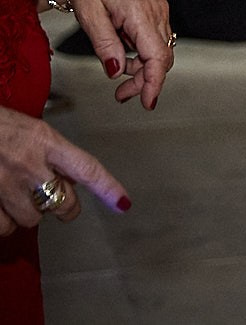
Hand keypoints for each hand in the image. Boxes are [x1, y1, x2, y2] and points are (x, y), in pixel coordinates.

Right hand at [0, 108, 127, 233]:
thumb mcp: (27, 129)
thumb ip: (49, 153)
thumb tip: (66, 179)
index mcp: (45, 141)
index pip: (87, 168)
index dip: (108, 188)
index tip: (123, 204)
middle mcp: (29, 165)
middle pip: (63, 204)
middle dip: (63, 207)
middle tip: (54, 200)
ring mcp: (5, 186)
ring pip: (30, 220)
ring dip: (25, 213)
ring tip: (12, 193)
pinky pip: (2, 227)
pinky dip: (1, 222)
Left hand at [46, 0, 172, 109]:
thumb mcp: (88, 15)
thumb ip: (104, 44)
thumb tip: (117, 71)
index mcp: (140, 11)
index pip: (157, 55)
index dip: (154, 82)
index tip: (147, 102)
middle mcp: (156, 10)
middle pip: (161, 56)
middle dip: (145, 80)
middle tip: (121, 96)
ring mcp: (158, 8)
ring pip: (160, 49)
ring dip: (143, 68)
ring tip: (120, 81)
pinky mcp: (154, 8)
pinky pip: (156, 37)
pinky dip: (143, 53)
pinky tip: (125, 56)